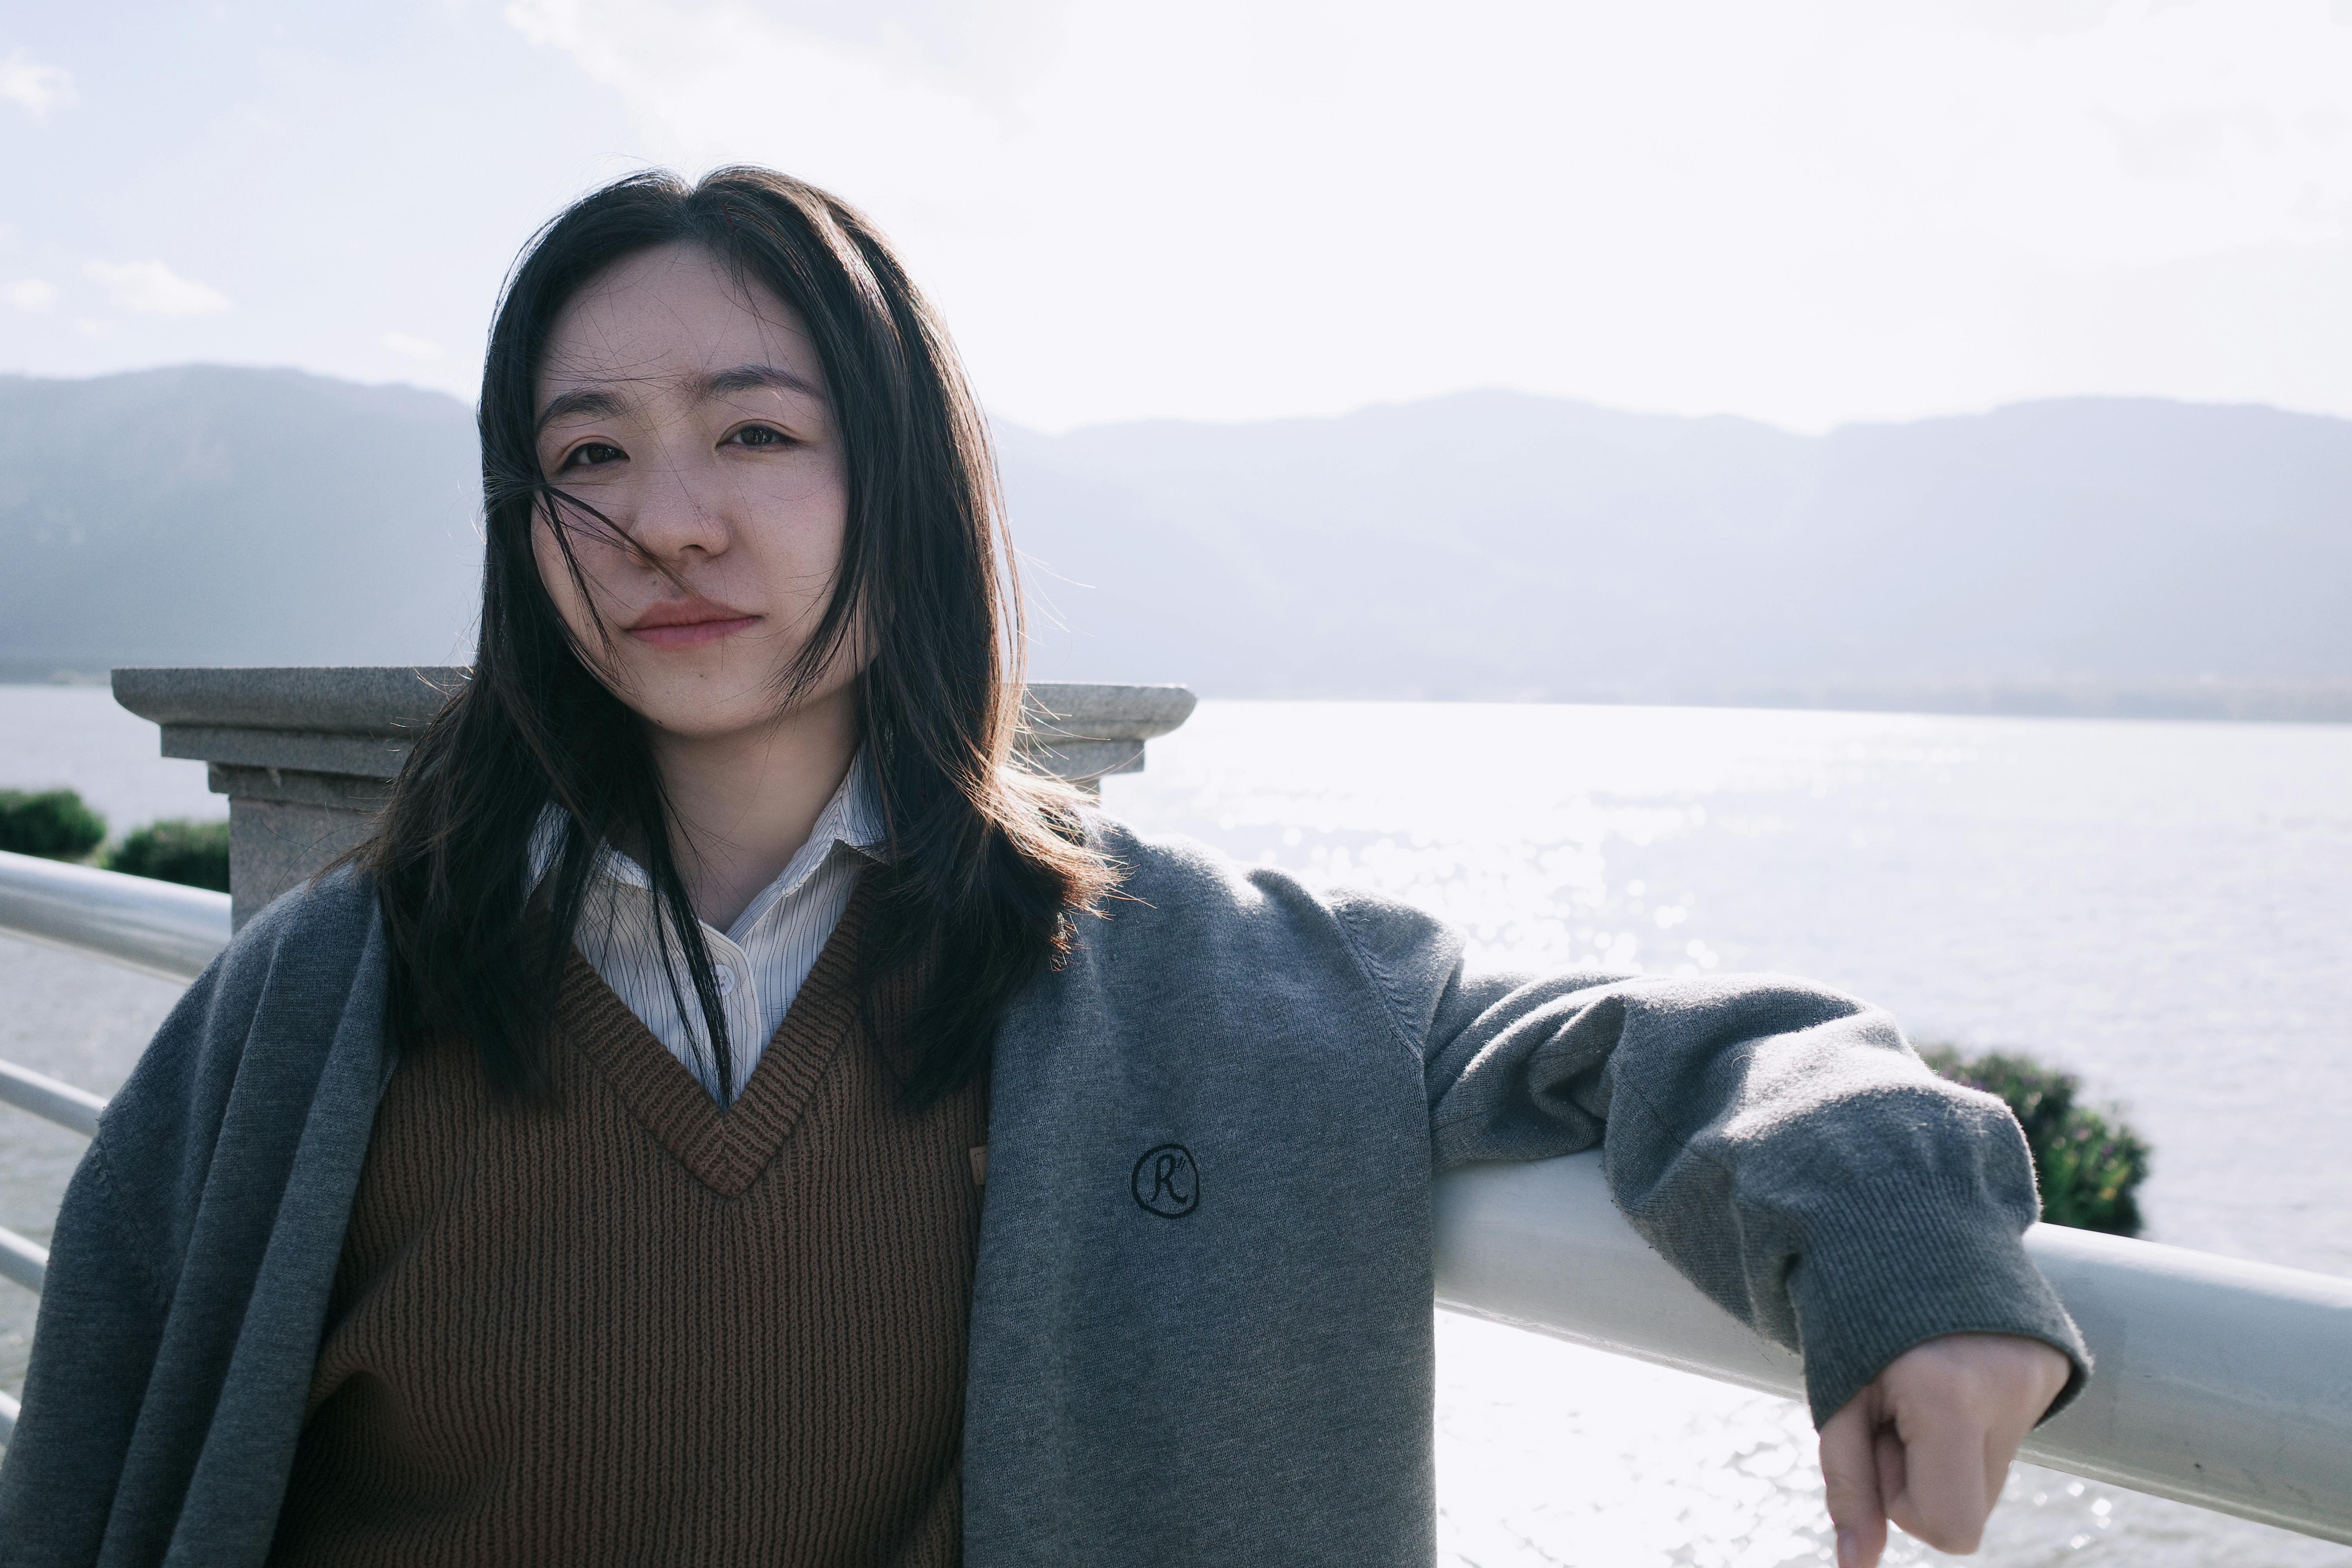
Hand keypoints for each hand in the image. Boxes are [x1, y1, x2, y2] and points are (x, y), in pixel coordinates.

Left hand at [1818, 1332, 2072, 1566]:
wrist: (1899, 1230)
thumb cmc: (1853, 1320)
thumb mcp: (1837, 1399)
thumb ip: (1849, 1486)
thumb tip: (1854, 1567)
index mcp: (1950, 1399)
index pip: (1950, 1528)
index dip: (1906, 1504)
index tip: (1882, 1441)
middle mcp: (2008, 1391)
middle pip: (1972, 1507)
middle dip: (1927, 1475)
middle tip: (1898, 1408)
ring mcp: (2040, 1379)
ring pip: (1992, 1475)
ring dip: (1952, 1449)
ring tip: (1925, 1387)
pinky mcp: (2056, 1368)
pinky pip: (2015, 1435)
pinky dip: (1979, 1421)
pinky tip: (1957, 1373)